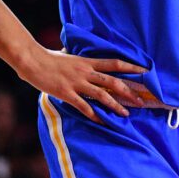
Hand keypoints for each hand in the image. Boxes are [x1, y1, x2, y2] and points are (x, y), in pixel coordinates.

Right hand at [15, 46, 146, 122]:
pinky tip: (102, 122)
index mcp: (88, 62)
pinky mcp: (66, 93)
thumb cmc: (49, 58)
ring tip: (126, 114)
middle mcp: (86, 72)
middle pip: (113, 82)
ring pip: (102, 95)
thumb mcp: (69, 55)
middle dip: (129, 92)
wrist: (32, 61)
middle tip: (142, 101)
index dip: (132, 68)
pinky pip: (83, 106)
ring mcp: (76, 83)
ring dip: (115, 105)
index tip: (146, 72)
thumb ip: (80, 60)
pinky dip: (93, 115)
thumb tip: (83, 57)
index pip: (115, 63)